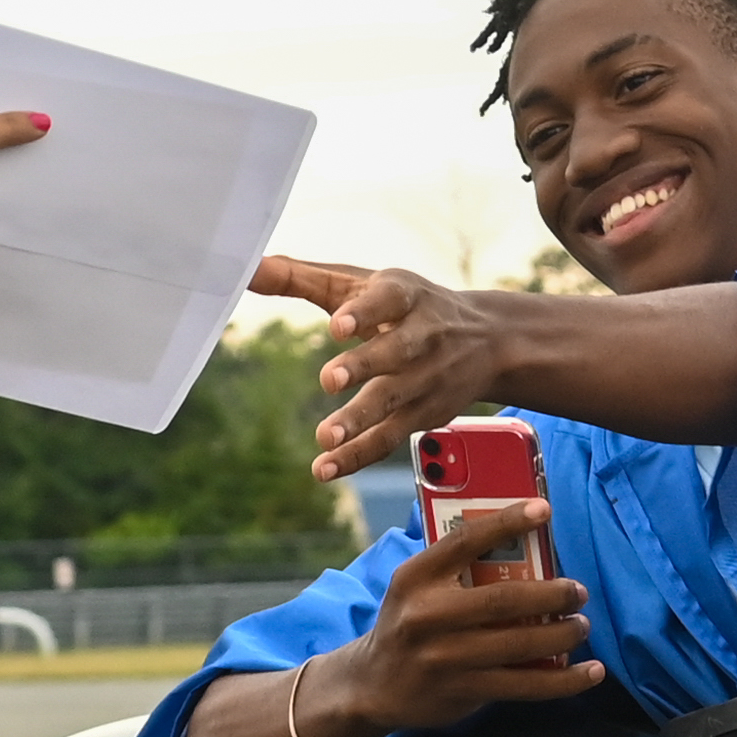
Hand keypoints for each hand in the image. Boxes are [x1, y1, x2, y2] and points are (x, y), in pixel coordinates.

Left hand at [258, 255, 521, 477]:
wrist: (488, 341)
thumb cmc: (405, 306)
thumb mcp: (361, 284)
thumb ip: (302, 278)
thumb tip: (249, 268)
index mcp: (406, 297)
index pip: (389, 301)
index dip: (366, 312)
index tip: (339, 324)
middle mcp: (422, 337)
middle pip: (394, 353)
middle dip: (364, 365)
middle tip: (329, 379)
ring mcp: (425, 380)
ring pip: (392, 401)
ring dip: (359, 420)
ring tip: (325, 437)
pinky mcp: (423, 415)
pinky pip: (388, 438)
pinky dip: (357, 456)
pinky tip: (325, 468)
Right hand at [331, 512, 604, 736]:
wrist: (372, 686)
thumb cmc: (409, 625)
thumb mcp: (415, 587)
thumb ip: (454, 568)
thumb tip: (522, 543)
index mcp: (416, 578)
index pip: (465, 541)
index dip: (506, 522)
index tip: (544, 510)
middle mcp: (427, 616)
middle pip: (503, 599)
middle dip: (553, 593)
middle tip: (579, 591)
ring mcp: (445, 657)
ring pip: (519, 644)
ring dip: (562, 634)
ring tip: (581, 626)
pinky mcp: (463, 691)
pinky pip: (524, 685)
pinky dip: (563, 681)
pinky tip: (590, 673)